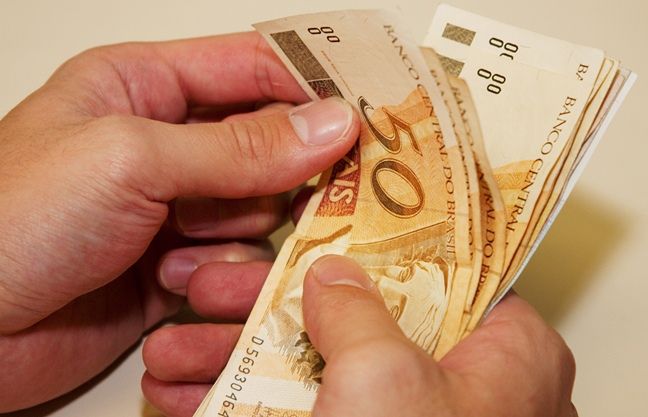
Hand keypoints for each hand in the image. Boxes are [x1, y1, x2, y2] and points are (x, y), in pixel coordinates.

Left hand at [0, 32, 358, 411]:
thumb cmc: (10, 221)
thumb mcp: (129, 158)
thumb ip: (236, 146)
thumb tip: (330, 124)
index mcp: (142, 88)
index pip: (250, 69)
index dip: (310, 87)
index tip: (367, 116)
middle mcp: (163, 146)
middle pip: (266, 148)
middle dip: (284, 180)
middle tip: (312, 203)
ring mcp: (171, 211)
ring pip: (258, 213)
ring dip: (239, 239)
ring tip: (185, 258)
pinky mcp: (175, 271)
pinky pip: (236, 263)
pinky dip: (223, 278)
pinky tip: (177, 288)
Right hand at [142, 255, 576, 416]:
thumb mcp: (387, 377)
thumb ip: (357, 306)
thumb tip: (331, 271)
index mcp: (507, 351)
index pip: (440, 266)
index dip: (373, 239)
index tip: (315, 223)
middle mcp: (464, 384)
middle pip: (358, 315)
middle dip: (266, 305)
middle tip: (212, 290)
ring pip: (320, 366)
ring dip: (238, 356)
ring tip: (177, 348)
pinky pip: (306, 410)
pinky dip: (247, 403)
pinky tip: (190, 394)